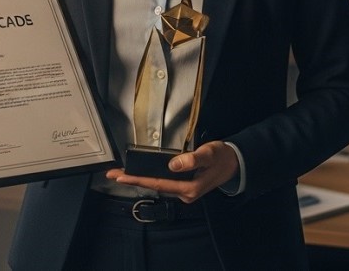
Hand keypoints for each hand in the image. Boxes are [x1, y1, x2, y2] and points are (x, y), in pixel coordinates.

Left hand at [106, 140, 239, 201]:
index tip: (121, 176)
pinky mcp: (185, 187)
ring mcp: (184, 192)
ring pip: (159, 185)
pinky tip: (143, 174)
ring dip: (141, 179)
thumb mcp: (209, 153)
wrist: (234, 163)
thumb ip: (192, 159)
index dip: (138, 179)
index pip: (158, 183)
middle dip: (134, 180)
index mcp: (189, 188)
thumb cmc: (222, 157)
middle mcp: (185, 194)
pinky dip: (151, 178)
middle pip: (155, 186)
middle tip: (113, 174)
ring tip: (124, 173)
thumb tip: (173, 164)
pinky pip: (165, 183)